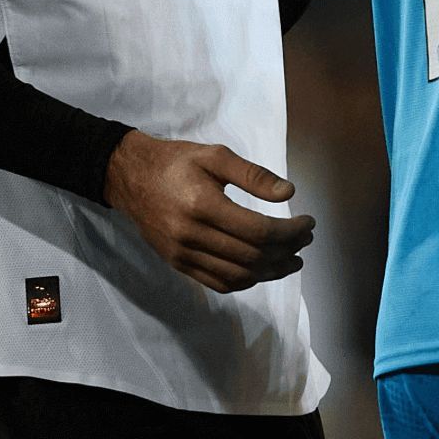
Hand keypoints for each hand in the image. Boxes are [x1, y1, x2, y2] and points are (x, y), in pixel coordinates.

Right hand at [102, 131, 315, 292]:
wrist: (129, 177)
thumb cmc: (175, 162)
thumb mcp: (216, 155)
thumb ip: (253, 174)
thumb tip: (288, 193)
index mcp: (203, 205)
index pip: (258, 231)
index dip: (291, 232)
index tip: (309, 223)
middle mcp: (191, 236)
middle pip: (252, 256)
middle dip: (287, 250)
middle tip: (306, 238)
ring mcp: (183, 255)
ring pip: (238, 275)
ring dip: (272, 271)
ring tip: (293, 259)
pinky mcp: (177, 264)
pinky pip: (218, 283)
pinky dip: (246, 281)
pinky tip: (264, 269)